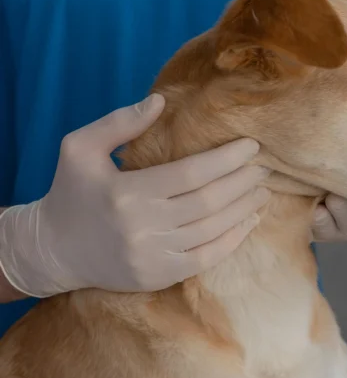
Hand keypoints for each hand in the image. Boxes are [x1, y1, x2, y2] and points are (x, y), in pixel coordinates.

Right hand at [0, 94, 270, 297]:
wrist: (52, 250)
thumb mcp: (80, 148)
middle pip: (209, 202)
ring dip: (244, 208)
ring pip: (213, 231)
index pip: (192, 173)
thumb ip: (119, 122)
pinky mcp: (158, 277)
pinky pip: (206, 259)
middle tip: (264, 167)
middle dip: (243, 182)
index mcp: (127, 192)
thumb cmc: (71, 192)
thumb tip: (161, 101)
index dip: (228, 159)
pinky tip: (248, 221)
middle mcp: (142, 227)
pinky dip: (233, 239)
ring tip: (262, 190)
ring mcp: (152, 257)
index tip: (252, 146)